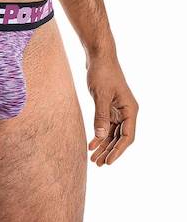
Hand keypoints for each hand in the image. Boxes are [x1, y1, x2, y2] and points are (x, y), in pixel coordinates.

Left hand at [86, 51, 138, 165]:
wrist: (98, 57)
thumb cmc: (102, 72)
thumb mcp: (101, 95)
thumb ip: (101, 116)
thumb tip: (100, 136)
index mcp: (130, 109)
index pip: (127, 136)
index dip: (118, 151)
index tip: (108, 162)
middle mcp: (127, 112)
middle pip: (120, 138)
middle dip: (109, 151)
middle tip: (98, 164)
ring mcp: (118, 110)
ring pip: (112, 134)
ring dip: (103, 146)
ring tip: (93, 159)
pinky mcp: (109, 108)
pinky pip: (106, 126)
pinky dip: (99, 136)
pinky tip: (91, 145)